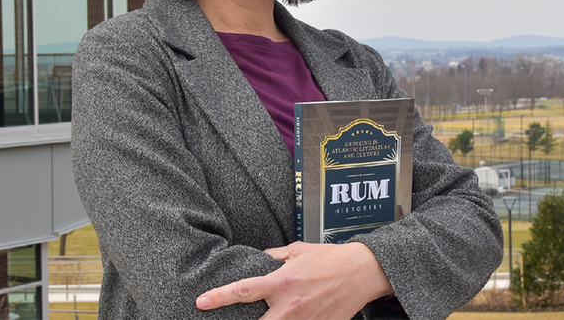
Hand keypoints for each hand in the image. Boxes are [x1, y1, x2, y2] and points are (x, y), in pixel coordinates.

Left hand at [195, 241, 393, 318]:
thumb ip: (273, 258)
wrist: (362, 272)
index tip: (201, 302)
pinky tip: (287, 319)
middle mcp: (290, 305)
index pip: (244, 290)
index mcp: (282, 281)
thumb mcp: (297, 250)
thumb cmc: (329, 258)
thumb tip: (256, 262)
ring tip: (266, 317)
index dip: (219, 297)